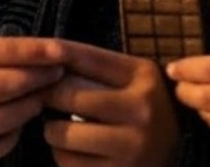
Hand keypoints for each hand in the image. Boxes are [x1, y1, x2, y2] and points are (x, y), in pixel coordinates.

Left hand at [43, 41, 178, 166]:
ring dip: (53, 130)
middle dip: (48, 96)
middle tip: (45, 98)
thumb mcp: (135, 83)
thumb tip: (48, 59)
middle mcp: (141, 108)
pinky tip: (77, 151)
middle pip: (68, 94)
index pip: (89, 58)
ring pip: (62, 132)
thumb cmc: (145, 113)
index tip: (37, 56)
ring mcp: (131, 144)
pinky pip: (67, 161)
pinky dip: (63, 155)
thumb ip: (100, 71)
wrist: (172, 158)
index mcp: (145, 77)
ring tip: (63, 129)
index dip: (58, 54)